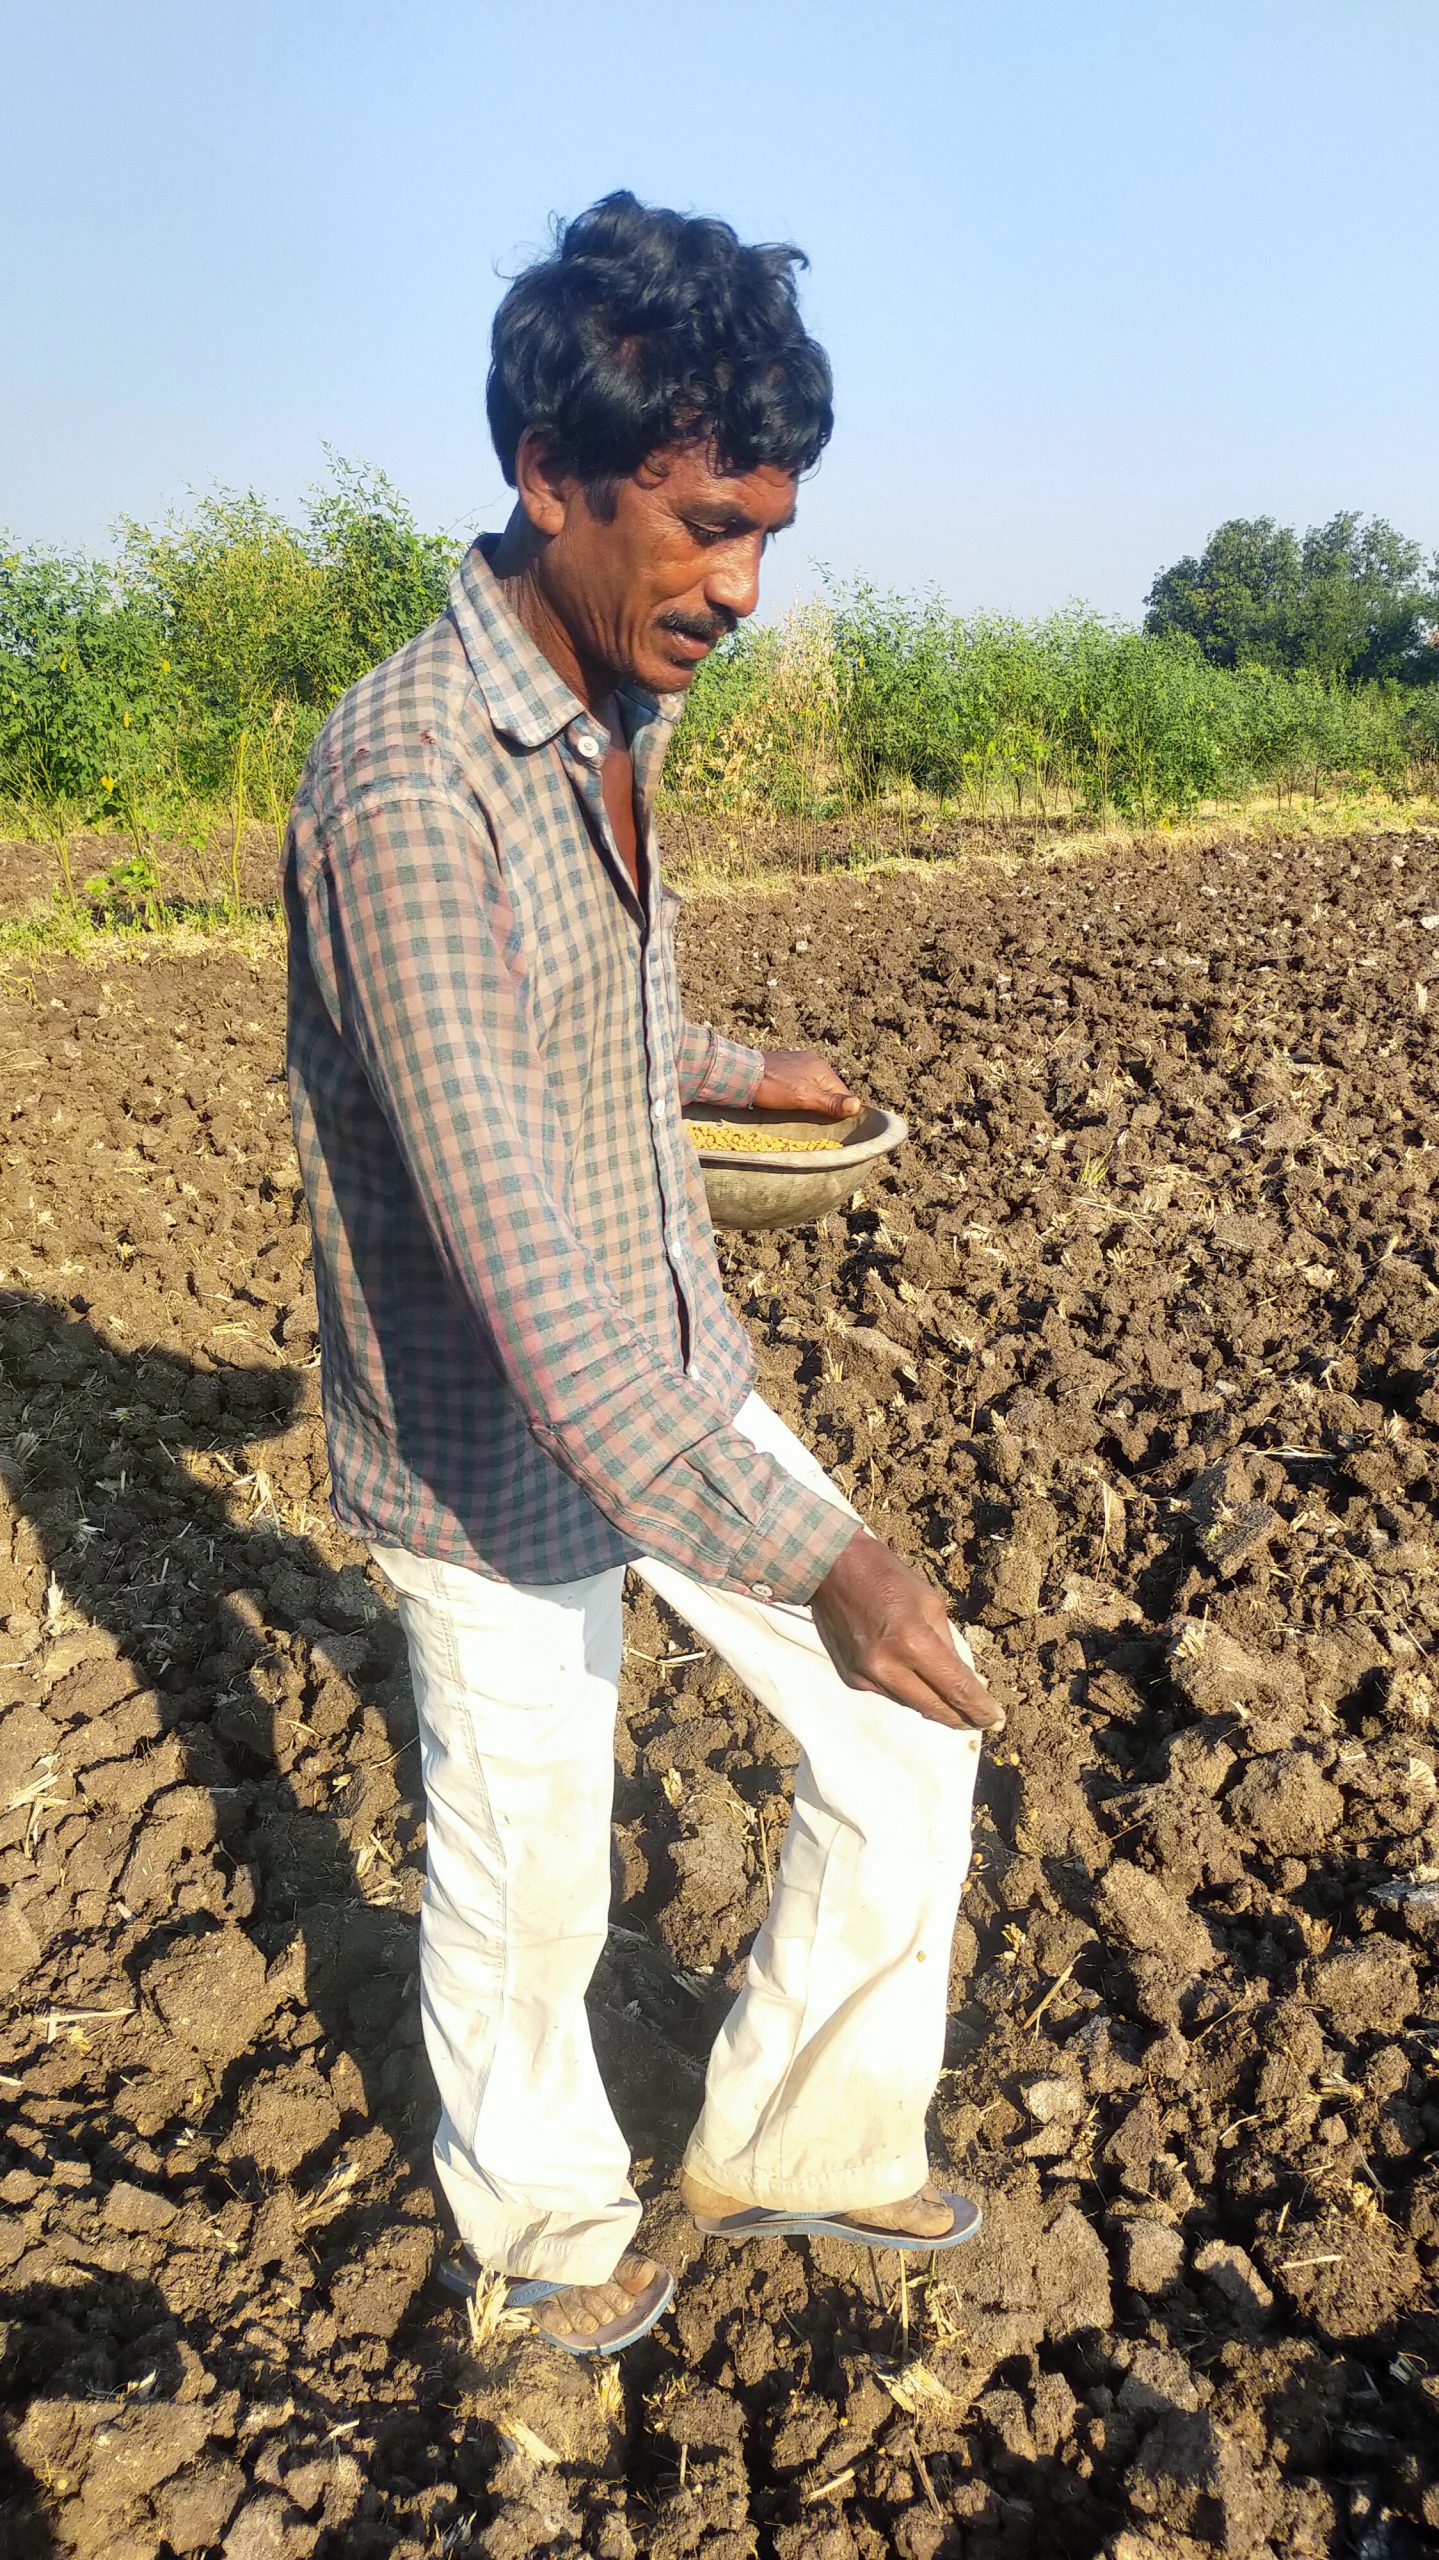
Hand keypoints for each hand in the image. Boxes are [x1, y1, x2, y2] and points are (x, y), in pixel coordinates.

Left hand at [752, 1048, 861, 1120]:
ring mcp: (799, 1063)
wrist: (742, 1074)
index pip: (842, 1093)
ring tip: (799, 1112)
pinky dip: (799, 1094)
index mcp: (822, 1068)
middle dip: (824, 1106)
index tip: (829, 1125)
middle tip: (812, 1121)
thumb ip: (831, 1103)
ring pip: (814, 1088)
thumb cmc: (774, 1087)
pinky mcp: (786, 1067)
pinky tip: (789, 1102)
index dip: (838, 1110)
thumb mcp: (804, 1098)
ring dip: (811, 1101)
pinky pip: (801, 1083)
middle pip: (829, 1090)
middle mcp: (814, 1062)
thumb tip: (858, 1106)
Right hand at [811, 1529, 1004, 1732]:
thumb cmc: (886, 1577)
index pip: (955, 1688)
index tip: (995, 1720)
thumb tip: (965, 1680)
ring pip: (912, 1704)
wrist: (830, 1570)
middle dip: (962, 1718)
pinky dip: (908, 1691)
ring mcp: (866, 1676)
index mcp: (912, 1641)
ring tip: (953, 1703)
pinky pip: (889, 1694)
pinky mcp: (852, 1678)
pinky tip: (916, 1680)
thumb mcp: (930, 1603)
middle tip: (981, 1722)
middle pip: (934, 1708)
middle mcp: (887, 1666)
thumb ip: (948, 1645)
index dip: (979, 1708)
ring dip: (935, 1705)